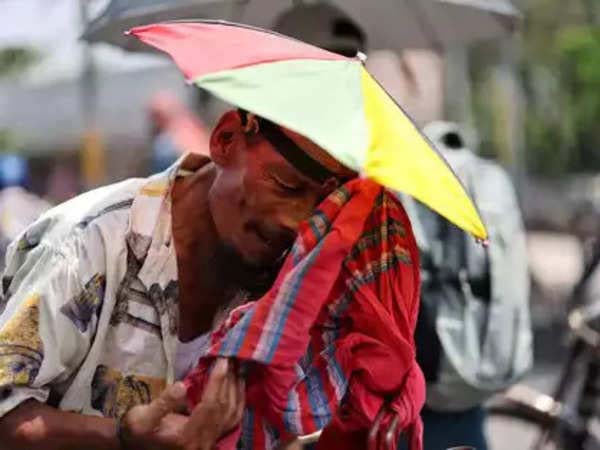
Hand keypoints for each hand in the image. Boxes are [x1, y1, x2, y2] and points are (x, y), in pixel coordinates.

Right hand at [121, 358, 244, 449]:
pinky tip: (239, 385)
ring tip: (236, 367)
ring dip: (236, 389)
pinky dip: (238, 401)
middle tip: (231, 357)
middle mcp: (203, 440)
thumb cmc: (139, 432)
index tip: (221, 361)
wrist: (139, 447)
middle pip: (224, 408)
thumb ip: (162, 403)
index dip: (217, 382)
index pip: (210, 406)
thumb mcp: (142, 418)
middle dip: (229, 380)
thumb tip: (182, 385)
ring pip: (232, 414)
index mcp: (187, 436)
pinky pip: (233, 419)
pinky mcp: (213, 438)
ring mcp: (210, 441)